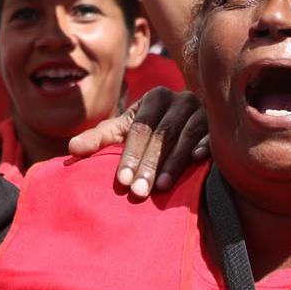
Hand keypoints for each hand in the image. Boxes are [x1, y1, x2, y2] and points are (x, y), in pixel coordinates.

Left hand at [66, 87, 209, 196]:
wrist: (189, 122)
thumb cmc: (150, 131)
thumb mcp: (124, 132)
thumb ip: (100, 138)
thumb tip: (71, 149)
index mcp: (155, 97)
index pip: (139, 128)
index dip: (129, 155)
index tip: (122, 182)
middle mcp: (180, 99)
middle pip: (161, 134)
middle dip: (149, 165)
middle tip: (139, 192)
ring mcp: (202, 109)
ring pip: (185, 135)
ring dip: (173, 162)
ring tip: (162, 188)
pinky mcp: (219, 122)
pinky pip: (211, 133)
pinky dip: (204, 146)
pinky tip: (197, 161)